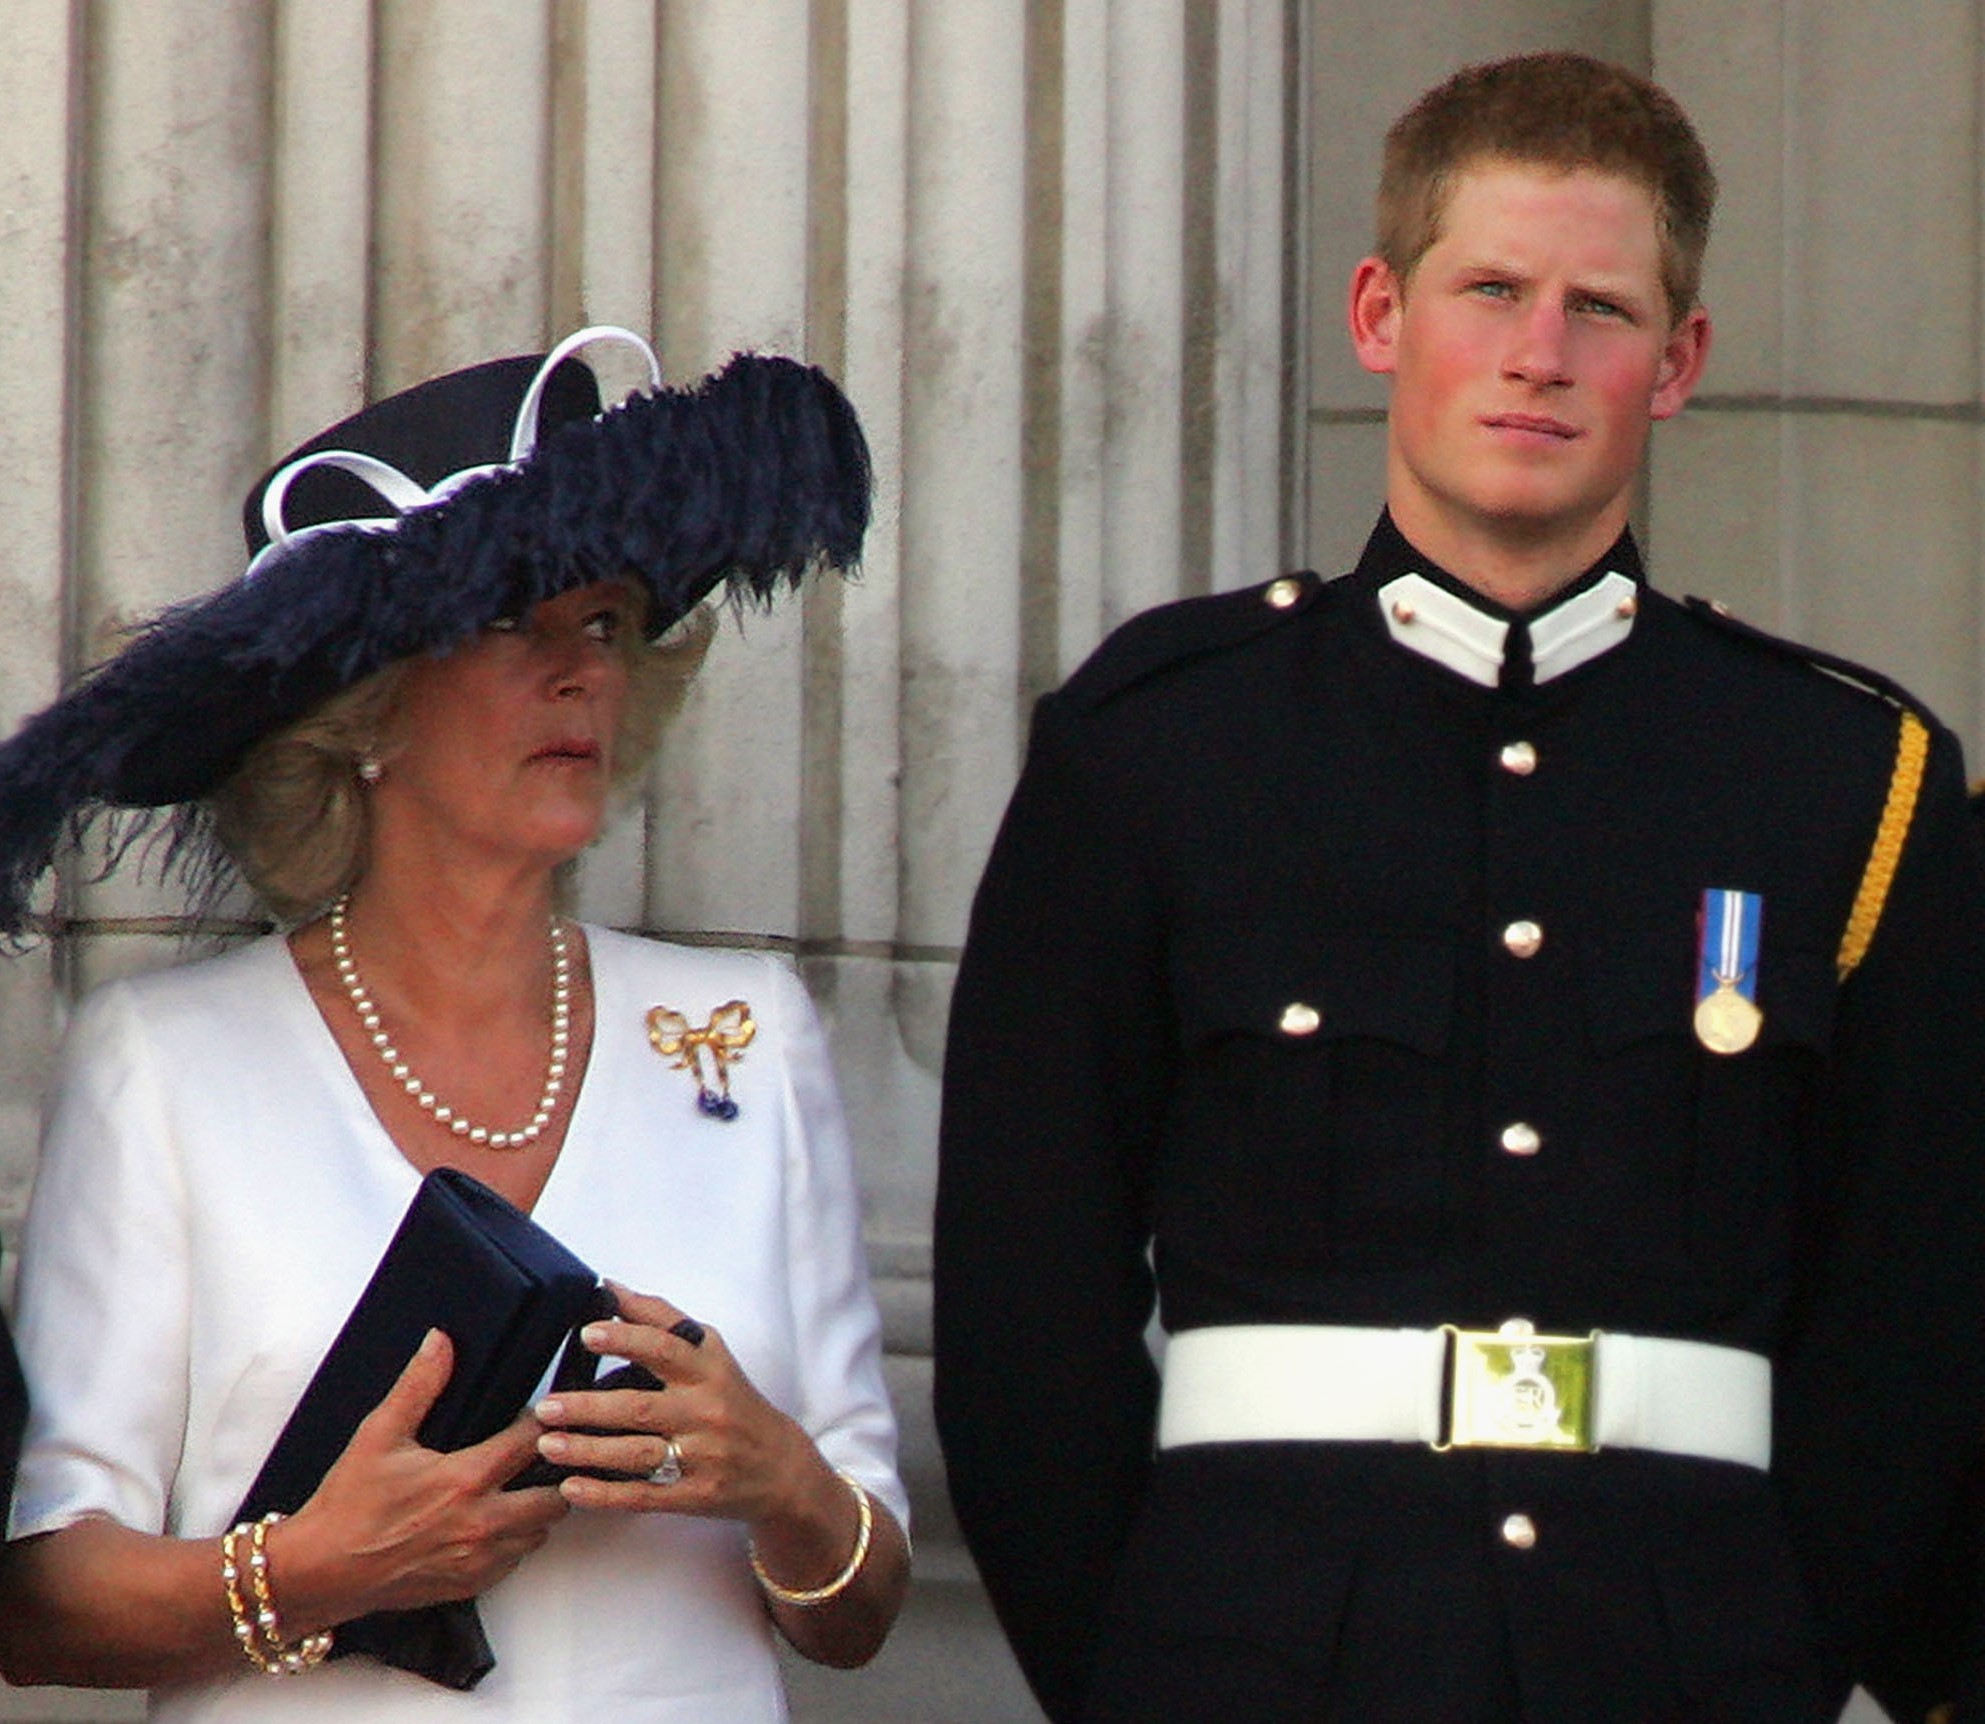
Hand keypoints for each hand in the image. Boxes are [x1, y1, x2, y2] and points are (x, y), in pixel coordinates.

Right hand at [274, 1328, 569, 1624]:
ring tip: (520, 1488)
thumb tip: (440, 1341)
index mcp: (466, 1480)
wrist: (321, 1571)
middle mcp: (482, 1523)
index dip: (547, 1425)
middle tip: (543, 1457)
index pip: (534, 1444)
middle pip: (555, 1497)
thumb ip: (418, 1385)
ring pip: (539, 1533)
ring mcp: (478, 1560)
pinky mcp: (469, 1585)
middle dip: (555, 1474)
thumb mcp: (379, 1434)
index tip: (546, 1415)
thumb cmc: (348, 1504)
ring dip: (537, 1510)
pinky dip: (513, 1542)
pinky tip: (495, 1523)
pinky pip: (513, 1562)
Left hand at [532, 1284, 833, 1531]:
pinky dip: (606, 1494)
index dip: (626, 1339)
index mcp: (708, 1372)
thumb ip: (662, 1321)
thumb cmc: (735, 1402)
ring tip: (548, 1443)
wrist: (780, 1468)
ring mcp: (701, 1457)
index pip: (665, 1349)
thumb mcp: (711, 1354)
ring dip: (588, 1450)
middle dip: (588, 1407)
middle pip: (640, 1408)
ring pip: (637, 1454)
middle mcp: (705, 1412)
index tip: (588, 1333)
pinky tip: (573, 1488)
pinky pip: (644, 1496)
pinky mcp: (695, 1496)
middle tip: (547, 1406)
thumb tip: (612, 1289)